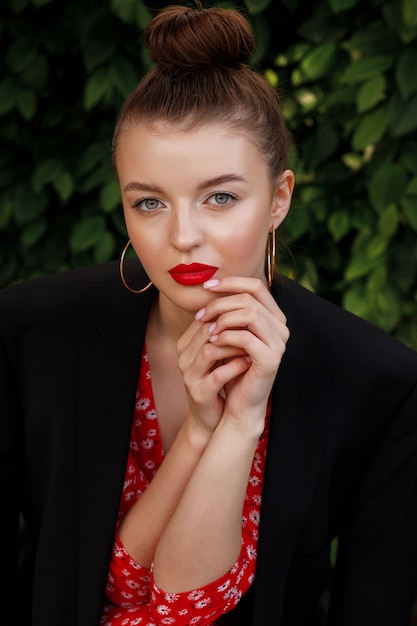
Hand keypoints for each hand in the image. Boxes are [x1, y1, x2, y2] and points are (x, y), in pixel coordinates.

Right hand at [177, 313, 251, 437]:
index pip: (205, 317)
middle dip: (232, 326)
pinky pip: (217, 375)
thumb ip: (222, 331)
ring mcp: (189, 376)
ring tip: (254, 343)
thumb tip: (242, 303)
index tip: (250, 313)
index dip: (228, 313)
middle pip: (206, 330)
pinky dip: (235, 367)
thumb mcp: (218, 352)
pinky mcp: (199, 394)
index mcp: (185, 344)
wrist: (212, 417)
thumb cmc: (218, 380)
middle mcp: (183, 358)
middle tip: (255, 325)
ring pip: (210, 351)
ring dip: (234, 346)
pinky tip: (249, 362)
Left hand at [194, 276, 288, 433]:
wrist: (239, 403)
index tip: (207, 287)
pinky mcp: (271, 359)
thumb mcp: (229, 333)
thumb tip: (210, 285)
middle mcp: (281, 327)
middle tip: (200, 315)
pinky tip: (213, 343)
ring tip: (207, 331)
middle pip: (250, 298)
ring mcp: (279, 343)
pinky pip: (246, 337)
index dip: (230, 282)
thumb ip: (227, 311)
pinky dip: (226, 337)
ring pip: (250, 314)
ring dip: (223, 319)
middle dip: (220, 303)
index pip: (255, 286)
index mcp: (273, 317)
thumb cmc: (232, 366)